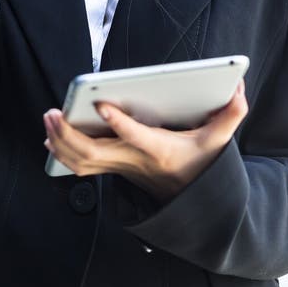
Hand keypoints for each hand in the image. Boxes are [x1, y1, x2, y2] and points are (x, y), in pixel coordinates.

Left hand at [43, 80, 247, 203]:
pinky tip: (51, 134)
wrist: (190, 200)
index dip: (119, 123)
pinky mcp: (112, 169)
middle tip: (53, 111)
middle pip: (94, 154)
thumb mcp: (219, 141)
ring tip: (49, 117)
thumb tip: (239, 86)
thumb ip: (232, 114)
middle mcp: (135, 162)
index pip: (136, 139)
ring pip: (82, 162)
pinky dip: (62, 152)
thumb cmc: (200, 163)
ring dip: (60, 142)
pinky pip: (81, 166)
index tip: (102, 104)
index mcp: (160, 150)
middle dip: (68, 134)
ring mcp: (120, 169)